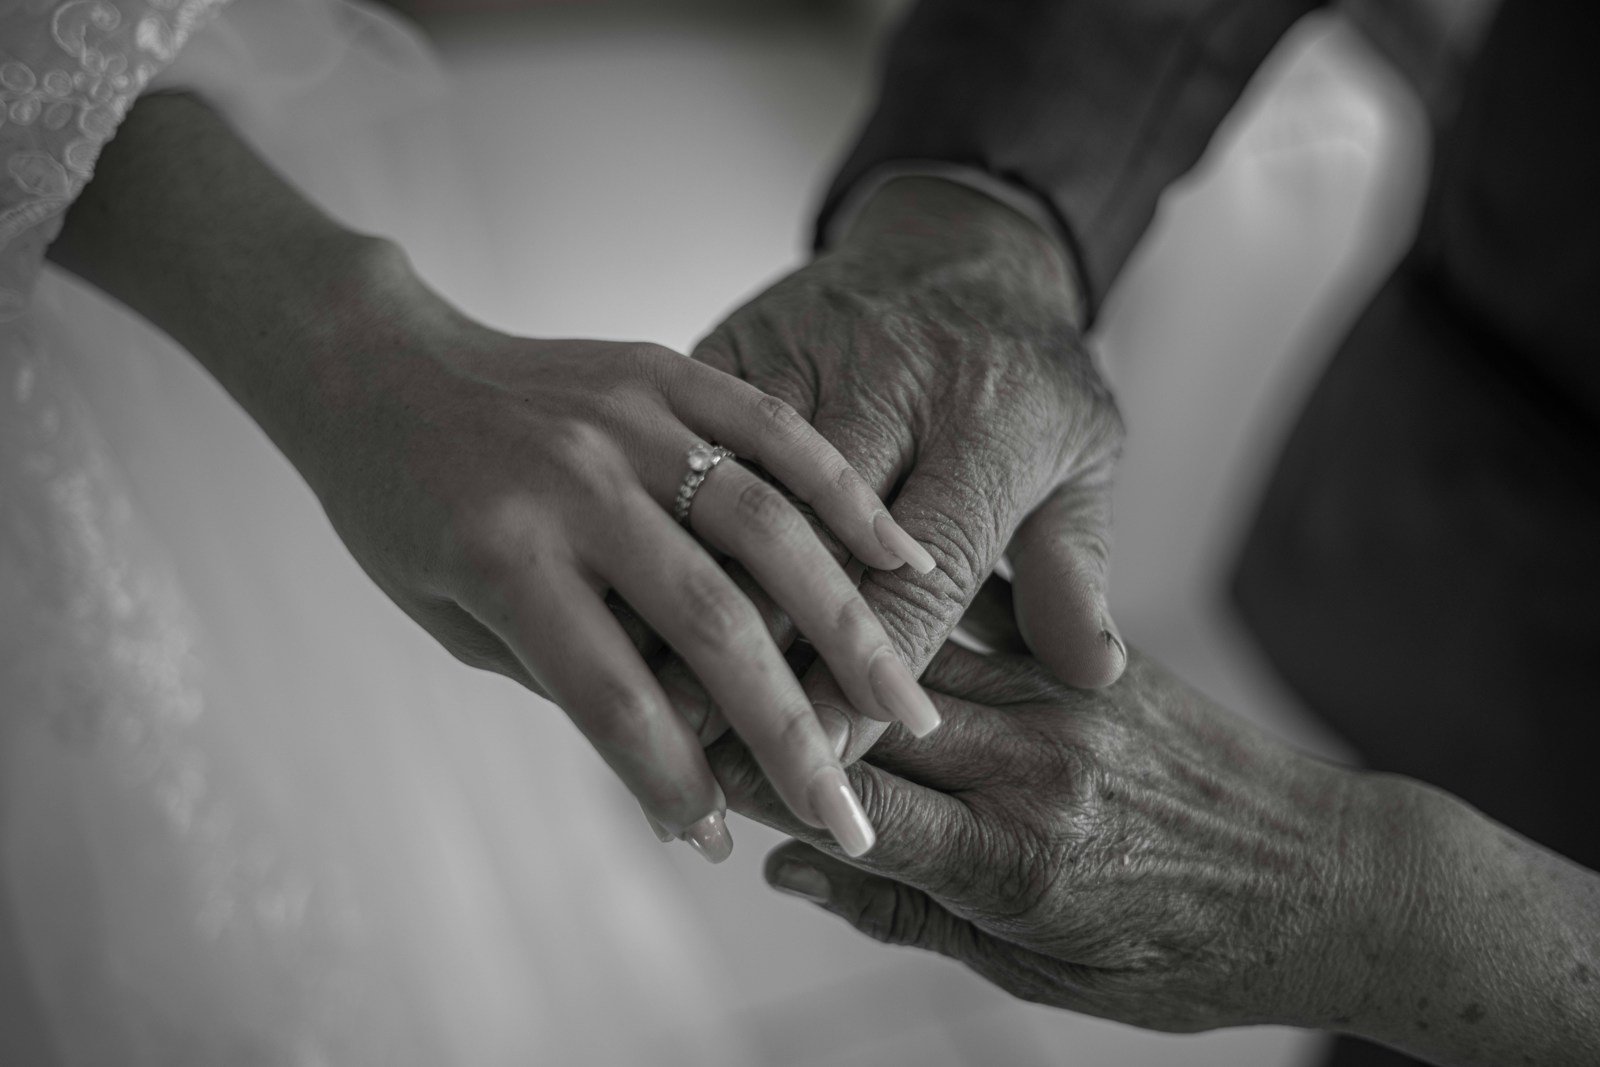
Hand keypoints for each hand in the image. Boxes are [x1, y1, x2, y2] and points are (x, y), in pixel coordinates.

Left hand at [189, 238, 941, 860]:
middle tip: (854, 815)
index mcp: (503, 556)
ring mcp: (629, 419)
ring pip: (770, 529)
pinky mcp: (665, 370)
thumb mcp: (450, 617)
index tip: (717, 841)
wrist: (378, 368)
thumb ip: (565, 677)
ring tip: (907, 708)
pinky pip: (777, 430)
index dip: (672, 782)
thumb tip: (679, 766)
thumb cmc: (404, 513)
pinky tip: (904, 561)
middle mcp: (576, 484)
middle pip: (713, 625)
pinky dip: (847, 498)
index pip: (613, 699)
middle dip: (793, 735)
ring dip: (851, 629)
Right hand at [691, 177, 1125, 759]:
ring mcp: (800, 353)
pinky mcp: (737, 342)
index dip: (870, 672)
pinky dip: (659, 523)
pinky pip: (688, 441)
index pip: (922, 572)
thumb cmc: (1028, 373)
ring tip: (648, 696)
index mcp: (986, 424)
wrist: (959, 236)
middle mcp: (889, 382)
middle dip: (761, 653)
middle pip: (811, 539)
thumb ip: (1077, 568)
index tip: (827, 756)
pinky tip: (624, 597)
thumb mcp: (1084, 460)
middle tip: (712, 748)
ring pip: (730, 496)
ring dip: (687, 598)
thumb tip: (1092, 675)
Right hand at [721, 643, 1382, 1033]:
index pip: (849, 806)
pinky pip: (977, 611)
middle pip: (861, 712)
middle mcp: (1035, 759)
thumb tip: (790, 864)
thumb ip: (911, 912)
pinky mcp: (1090, 655)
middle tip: (666, 655)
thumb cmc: (1194, 950)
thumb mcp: (1049, 975)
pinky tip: (835, 567)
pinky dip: (896, 596)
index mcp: (1021, 858)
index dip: (750, 775)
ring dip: (811, 627)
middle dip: (756, 686)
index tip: (671, 748)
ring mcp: (1065, 694)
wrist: (1338, 879)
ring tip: (727, 599)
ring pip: (908, 646)